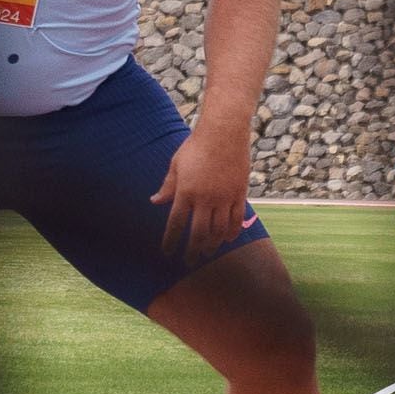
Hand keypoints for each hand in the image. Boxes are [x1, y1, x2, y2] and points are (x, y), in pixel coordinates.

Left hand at [151, 120, 254, 259]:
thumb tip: (155, 202)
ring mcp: (224, 197)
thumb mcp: (176, 164)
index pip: (176, 224)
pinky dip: (232, 232)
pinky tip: (227, 239)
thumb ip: (167, 186)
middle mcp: (205, 198)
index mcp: (185, 192)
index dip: (171, 241)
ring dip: (212, 244)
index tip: (167, 253)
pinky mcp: (239, 193)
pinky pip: (237, 219)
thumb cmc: (195, 146)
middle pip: (198, 233)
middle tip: (189, 261)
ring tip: (207, 252)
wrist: (223, 132)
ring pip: (219, 230)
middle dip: (192, 250)